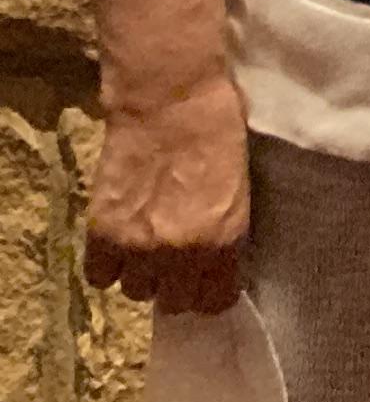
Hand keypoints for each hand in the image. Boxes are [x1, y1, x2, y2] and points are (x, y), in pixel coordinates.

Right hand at [81, 74, 251, 314]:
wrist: (170, 99)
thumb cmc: (216, 128)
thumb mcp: (237, 188)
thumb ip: (224, 232)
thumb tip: (216, 260)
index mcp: (224, 240)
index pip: (215, 302)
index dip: (210, 293)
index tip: (208, 282)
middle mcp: (181, 254)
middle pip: (173, 303)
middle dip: (176, 285)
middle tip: (176, 260)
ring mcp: (138, 247)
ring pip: (135, 291)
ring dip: (141, 273)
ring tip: (146, 245)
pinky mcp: (102, 233)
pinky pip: (99, 276)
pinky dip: (107, 264)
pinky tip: (118, 242)